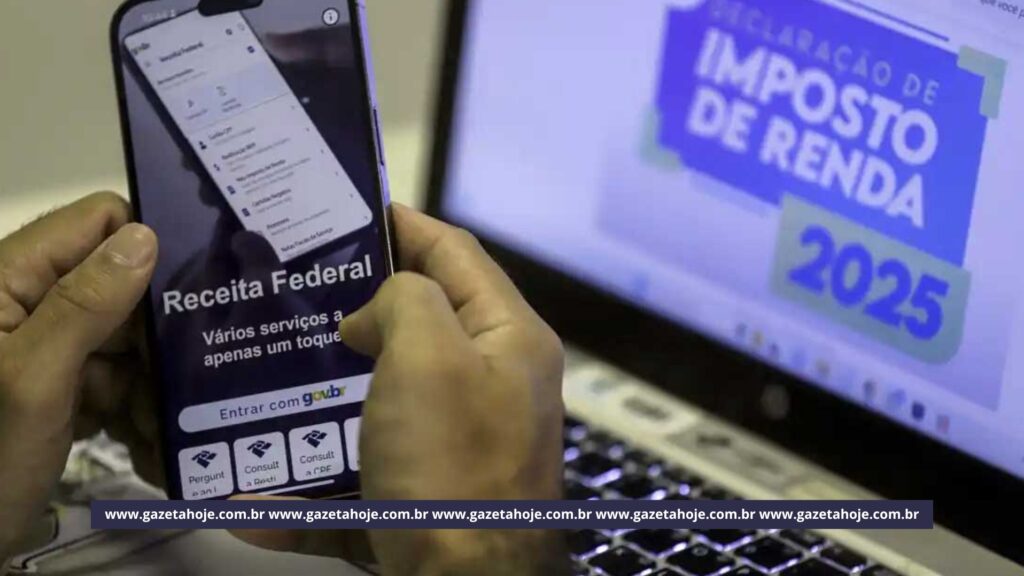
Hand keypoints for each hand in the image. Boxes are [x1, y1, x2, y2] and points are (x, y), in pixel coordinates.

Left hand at [0, 193, 157, 564]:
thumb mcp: (32, 381)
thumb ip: (84, 305)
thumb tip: (146, 235)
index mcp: (7, 279)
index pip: (96, 222)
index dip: (146, 244)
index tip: (193, 288)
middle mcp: (30, 302)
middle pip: (121, 281)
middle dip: (156, 326)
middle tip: (191, 369)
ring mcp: (47, 347)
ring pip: (128, 335)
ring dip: (151, 376)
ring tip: (163, 419)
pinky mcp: (60, 387)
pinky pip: (117, 376)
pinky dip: (134, 405)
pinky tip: (143, 436)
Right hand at [233, 205, 569, 574]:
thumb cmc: (453, 467)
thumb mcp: (429, 356)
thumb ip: (405, 300)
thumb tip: (375, 316)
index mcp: (508, 340)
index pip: (456, 256)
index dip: (406, 225)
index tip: (350, 210)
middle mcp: (491, 388)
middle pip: (419, 328)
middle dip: (356, 311)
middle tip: (297, 294)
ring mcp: (459, 448)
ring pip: (380, 407)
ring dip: (323, 402)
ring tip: (267, 378)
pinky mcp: (426, 502)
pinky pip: (361, 484)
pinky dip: (312, 493)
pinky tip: (253, 504)